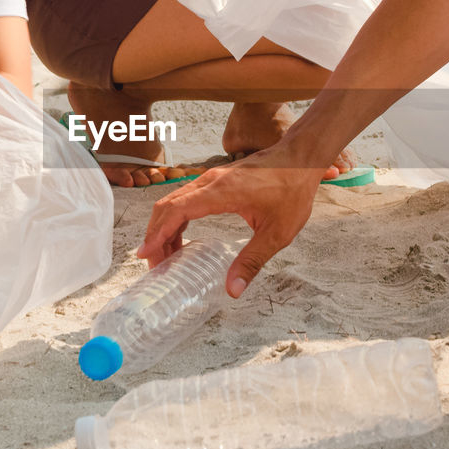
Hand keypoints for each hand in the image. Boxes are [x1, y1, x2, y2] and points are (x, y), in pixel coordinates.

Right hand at [139, 146, 324, 297]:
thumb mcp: (277, 233)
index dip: (157, 234)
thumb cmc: (292, 190)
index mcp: (220, 192)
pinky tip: (181, 238)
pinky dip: (176, 218)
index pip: (176, 212)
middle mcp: (210, 182)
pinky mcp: (217, 179)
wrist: (302, 159)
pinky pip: (186, 198)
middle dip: (155, 235)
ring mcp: (212, 178)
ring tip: (165, 256)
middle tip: (155, 265)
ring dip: (164, 227)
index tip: (146, 254)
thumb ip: (252, 261)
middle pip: (167, 206)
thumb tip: (233, 290)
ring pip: (174, 201)